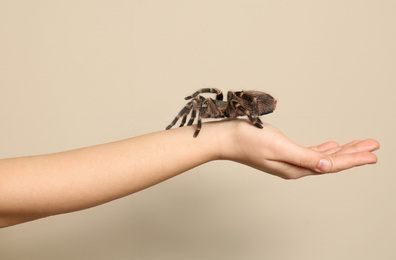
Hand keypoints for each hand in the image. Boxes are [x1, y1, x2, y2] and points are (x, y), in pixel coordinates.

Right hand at [218, 120, 378, 178]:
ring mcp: (289, 160)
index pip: (331, 165)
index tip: (373, 154)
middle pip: (330, 162)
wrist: (227, 138)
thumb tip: (328, 166)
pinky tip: (331, 145)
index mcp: (295, 168)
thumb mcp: (279, 148)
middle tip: (373, 146)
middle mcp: (295, 167)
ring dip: (341, 151)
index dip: (353, 159)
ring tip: (359, 145)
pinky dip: (324, 149)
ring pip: (322, 156)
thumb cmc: (248, 141)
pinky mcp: (283, 152)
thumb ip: (304, 157)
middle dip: (353, 154)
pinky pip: (310, 152)